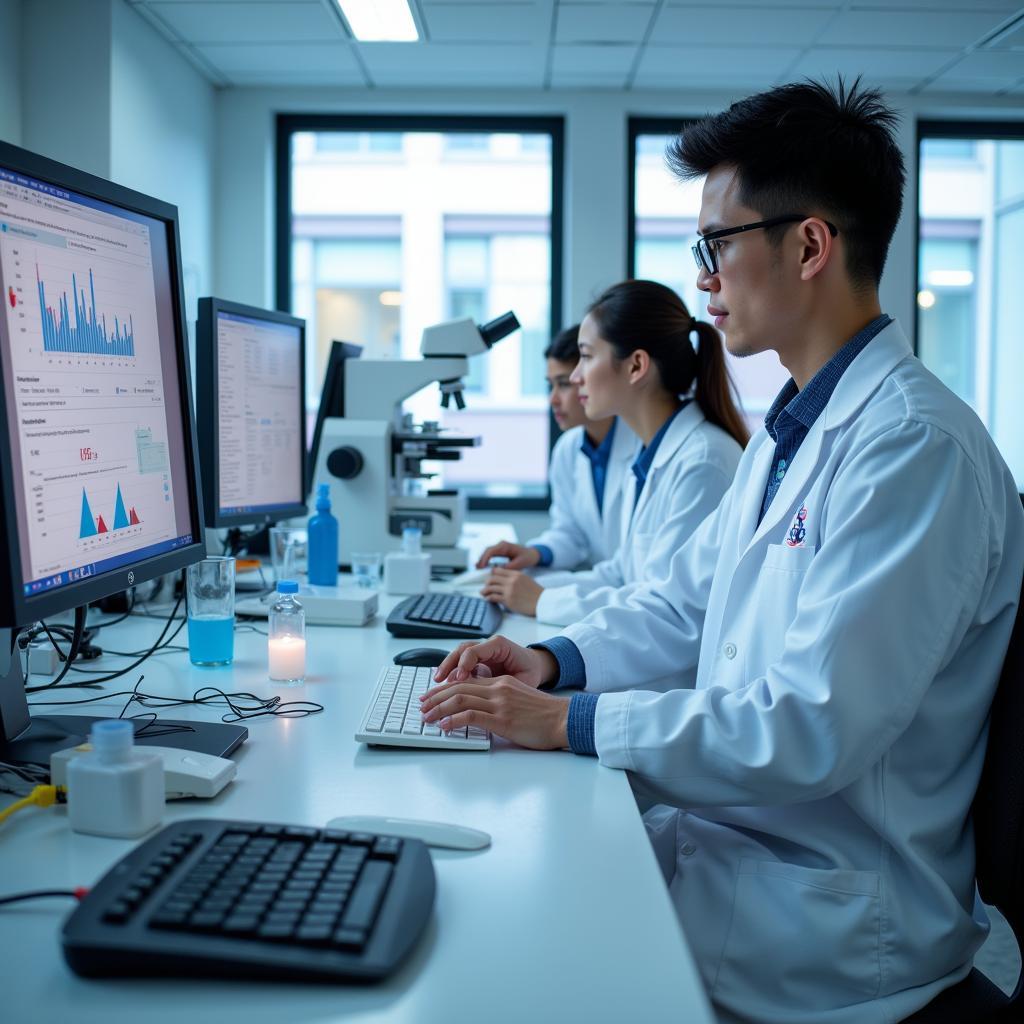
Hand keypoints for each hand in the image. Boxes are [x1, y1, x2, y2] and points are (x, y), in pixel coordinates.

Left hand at [420, 674, 569, 749]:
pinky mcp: (503, 719)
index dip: (445, 689)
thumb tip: (480, 713)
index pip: (466, 681)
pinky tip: (444, 726)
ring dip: (439, 708)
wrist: (564, 719)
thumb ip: (500, 702)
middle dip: (436, 697)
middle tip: (422, 705)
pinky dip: (454, 720)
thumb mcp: (519, 700)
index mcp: (502, 683)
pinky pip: (471, 715)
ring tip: (427, 717)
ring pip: (460, 699)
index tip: (431, 697)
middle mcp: (498, 688)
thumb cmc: (545, 716)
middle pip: (458, 687)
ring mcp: (500, 703)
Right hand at [433, 634, 557, 688]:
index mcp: (499, 645)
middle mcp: (487, 645)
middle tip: (441, 678)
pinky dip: (451, 671)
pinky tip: (444, 683)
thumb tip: (483, 691)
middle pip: (462, 649)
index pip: (475, 650)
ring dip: (447, 667)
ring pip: (458, 654)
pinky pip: (460, 662)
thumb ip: (502, 683)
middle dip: (449, 663)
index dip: (465, 664)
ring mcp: (480, 652)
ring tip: (438, 680)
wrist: (533, 667)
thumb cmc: (529, 672)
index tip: (460, 678)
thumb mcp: (521, 678)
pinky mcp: (476, 661)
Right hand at [475, 541, 540, 570]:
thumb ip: (508, 567)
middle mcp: (501, 545)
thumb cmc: (527, 558)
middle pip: (487, 551)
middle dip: (481, 560)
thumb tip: (497, 570)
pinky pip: (490, 555)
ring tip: (478, 570)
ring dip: (483, 560)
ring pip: (487, 553)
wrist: (532, 554)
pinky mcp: (499, 551)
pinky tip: (483, 567)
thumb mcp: (519, 564)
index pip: (491, 551)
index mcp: (505, 546)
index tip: (481, 567)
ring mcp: (500, 547)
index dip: (484, 559)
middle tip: (477, 570)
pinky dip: (486, 560)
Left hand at [481, 568, 541, 616]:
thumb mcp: (525, 579)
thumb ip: (514, 577)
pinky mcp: (508, 600)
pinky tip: (488, 599)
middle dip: (487, 583)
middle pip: (492, 578)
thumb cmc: (535, 592)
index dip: (492, 574)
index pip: (498, 570)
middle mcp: (511, 581)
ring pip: (490, 588)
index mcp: (516, 574)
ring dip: (485, 591)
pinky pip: (493, 597)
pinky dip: (489, 598)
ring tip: (483, 593)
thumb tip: (503, 579)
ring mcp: (509, 590)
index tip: (490, 578)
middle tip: (486, 586)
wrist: (541, 602)